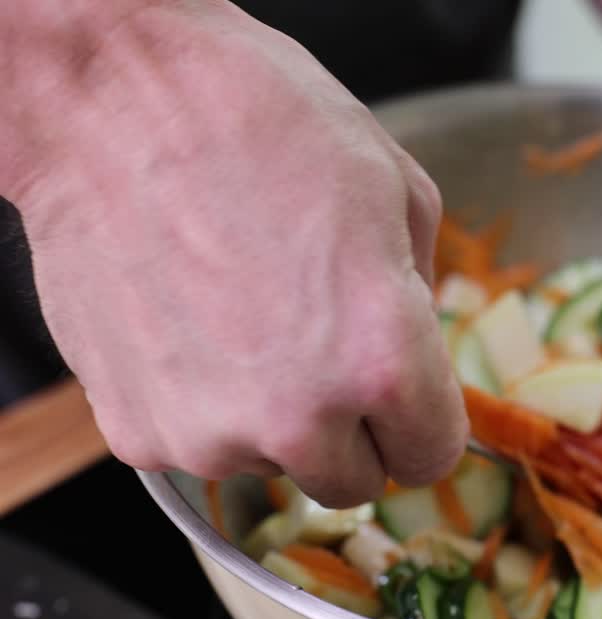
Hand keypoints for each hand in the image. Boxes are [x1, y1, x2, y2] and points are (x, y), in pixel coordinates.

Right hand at [7, 2, 466, 506]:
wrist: (115, 99)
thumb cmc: (262, 125)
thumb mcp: (399, 192)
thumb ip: (423, 298)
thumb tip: (417, 351)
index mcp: (383, 362)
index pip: (430, 456)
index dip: (421, 420)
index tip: (404, 398)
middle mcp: (299, 419)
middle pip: (354, 480)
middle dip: (353, 428)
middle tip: (322, 348)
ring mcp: (209, 433)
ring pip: (273, 464)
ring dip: (273, 416)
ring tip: (245, 314)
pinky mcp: (136, 431)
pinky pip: (198, 445)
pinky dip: (203, 402)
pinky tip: (193, 324)